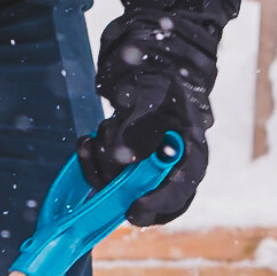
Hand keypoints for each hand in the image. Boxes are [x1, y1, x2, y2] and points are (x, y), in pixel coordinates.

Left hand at [77, 15, 214, 225]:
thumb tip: (126, 158)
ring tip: (107, 125)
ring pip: (118, 186)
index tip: (131, 210)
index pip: (180, 192)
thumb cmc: (161, 80)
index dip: (157, 204)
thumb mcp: (154, 97)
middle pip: (144, 195)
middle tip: (104, 142)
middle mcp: (169, 168)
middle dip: (117, 175)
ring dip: (102, 161)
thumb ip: (142, 127)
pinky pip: (101, 174)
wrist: (147, 65)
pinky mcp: (121, 164)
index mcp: (191, 154)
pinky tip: (86, 141)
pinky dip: (90, 160)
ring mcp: (144, 168)